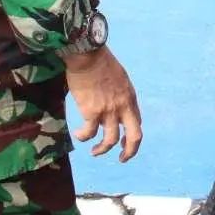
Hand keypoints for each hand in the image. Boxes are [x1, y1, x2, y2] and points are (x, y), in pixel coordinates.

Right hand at [64, 47, 142, 161]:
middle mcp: (123, 106)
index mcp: (130, 97)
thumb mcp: (120, 78)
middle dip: (130, 151)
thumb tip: (113, 104)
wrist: (88, 56)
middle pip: (135, 136)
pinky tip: (78, 135)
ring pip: (110, 140)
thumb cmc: (101, 62)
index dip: (132, 134)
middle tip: (123, 159)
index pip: (137, 122)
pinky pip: (89, 133)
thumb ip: (119, 94)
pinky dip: (83, 137)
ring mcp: (108, 111)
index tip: (124, 141)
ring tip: (94, 152)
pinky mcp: (91, 112)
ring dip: (102, 150)